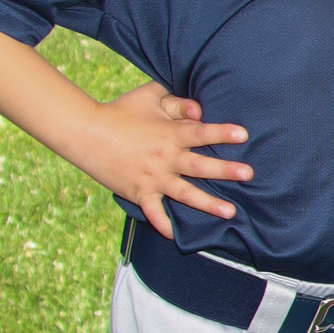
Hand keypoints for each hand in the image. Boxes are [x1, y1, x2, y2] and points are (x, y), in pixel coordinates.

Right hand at [80, 86, 251, 234]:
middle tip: (249, 174)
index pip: (200, 132)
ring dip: (207, 203)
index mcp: (169, 133)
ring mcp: (152, 177)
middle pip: (199, 165)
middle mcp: (164, 157)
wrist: (85, 132)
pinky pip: (152, 211)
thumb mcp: (149, 96)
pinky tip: (175, 236)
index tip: (244, 135)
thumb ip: (177, 101)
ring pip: (184, 192)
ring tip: (230, 212)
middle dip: (225, 170)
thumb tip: (199, 110)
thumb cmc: (119, 111)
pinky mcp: (138, 192)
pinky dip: (161, 224)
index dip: (221, 132)